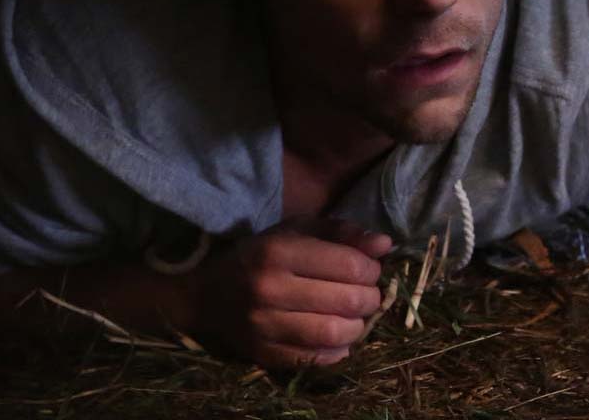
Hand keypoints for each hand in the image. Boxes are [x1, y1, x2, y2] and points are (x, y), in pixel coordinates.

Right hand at [185, 218, 393, 367]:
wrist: (204, 293)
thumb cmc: (258, 256)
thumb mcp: (294, 231)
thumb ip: (340, 233)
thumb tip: (384, 245)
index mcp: (277, 252)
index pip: (350, 265)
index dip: (371, 269)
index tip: (368, 269)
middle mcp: (269, 288)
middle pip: (348, 300)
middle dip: (370, 298)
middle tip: (366, 294)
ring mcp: (264, 325)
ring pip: (336, 333)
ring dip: (358, 326)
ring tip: (355, 317)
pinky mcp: (263, 353)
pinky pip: (316, 358)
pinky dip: (337, 350)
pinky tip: (337, 337)